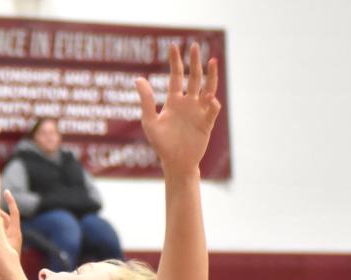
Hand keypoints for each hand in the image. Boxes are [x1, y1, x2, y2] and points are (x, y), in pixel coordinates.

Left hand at [135, 43, 219, 176]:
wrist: (176, 163)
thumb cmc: (161, 144)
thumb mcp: (150, 122)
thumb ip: (146, 100)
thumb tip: (137, 79)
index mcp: (173, 101)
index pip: (175, 77)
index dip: (175, 62)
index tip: (173, 46)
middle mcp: (188, 103)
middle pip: (193, 77)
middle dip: (194, 62)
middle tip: (194, 46)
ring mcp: (199, 111)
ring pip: (208, 88)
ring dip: (211, 75)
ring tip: (212, 61)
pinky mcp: (207, 122)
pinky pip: (212, 109)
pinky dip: (212, 102)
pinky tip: (209, 98)